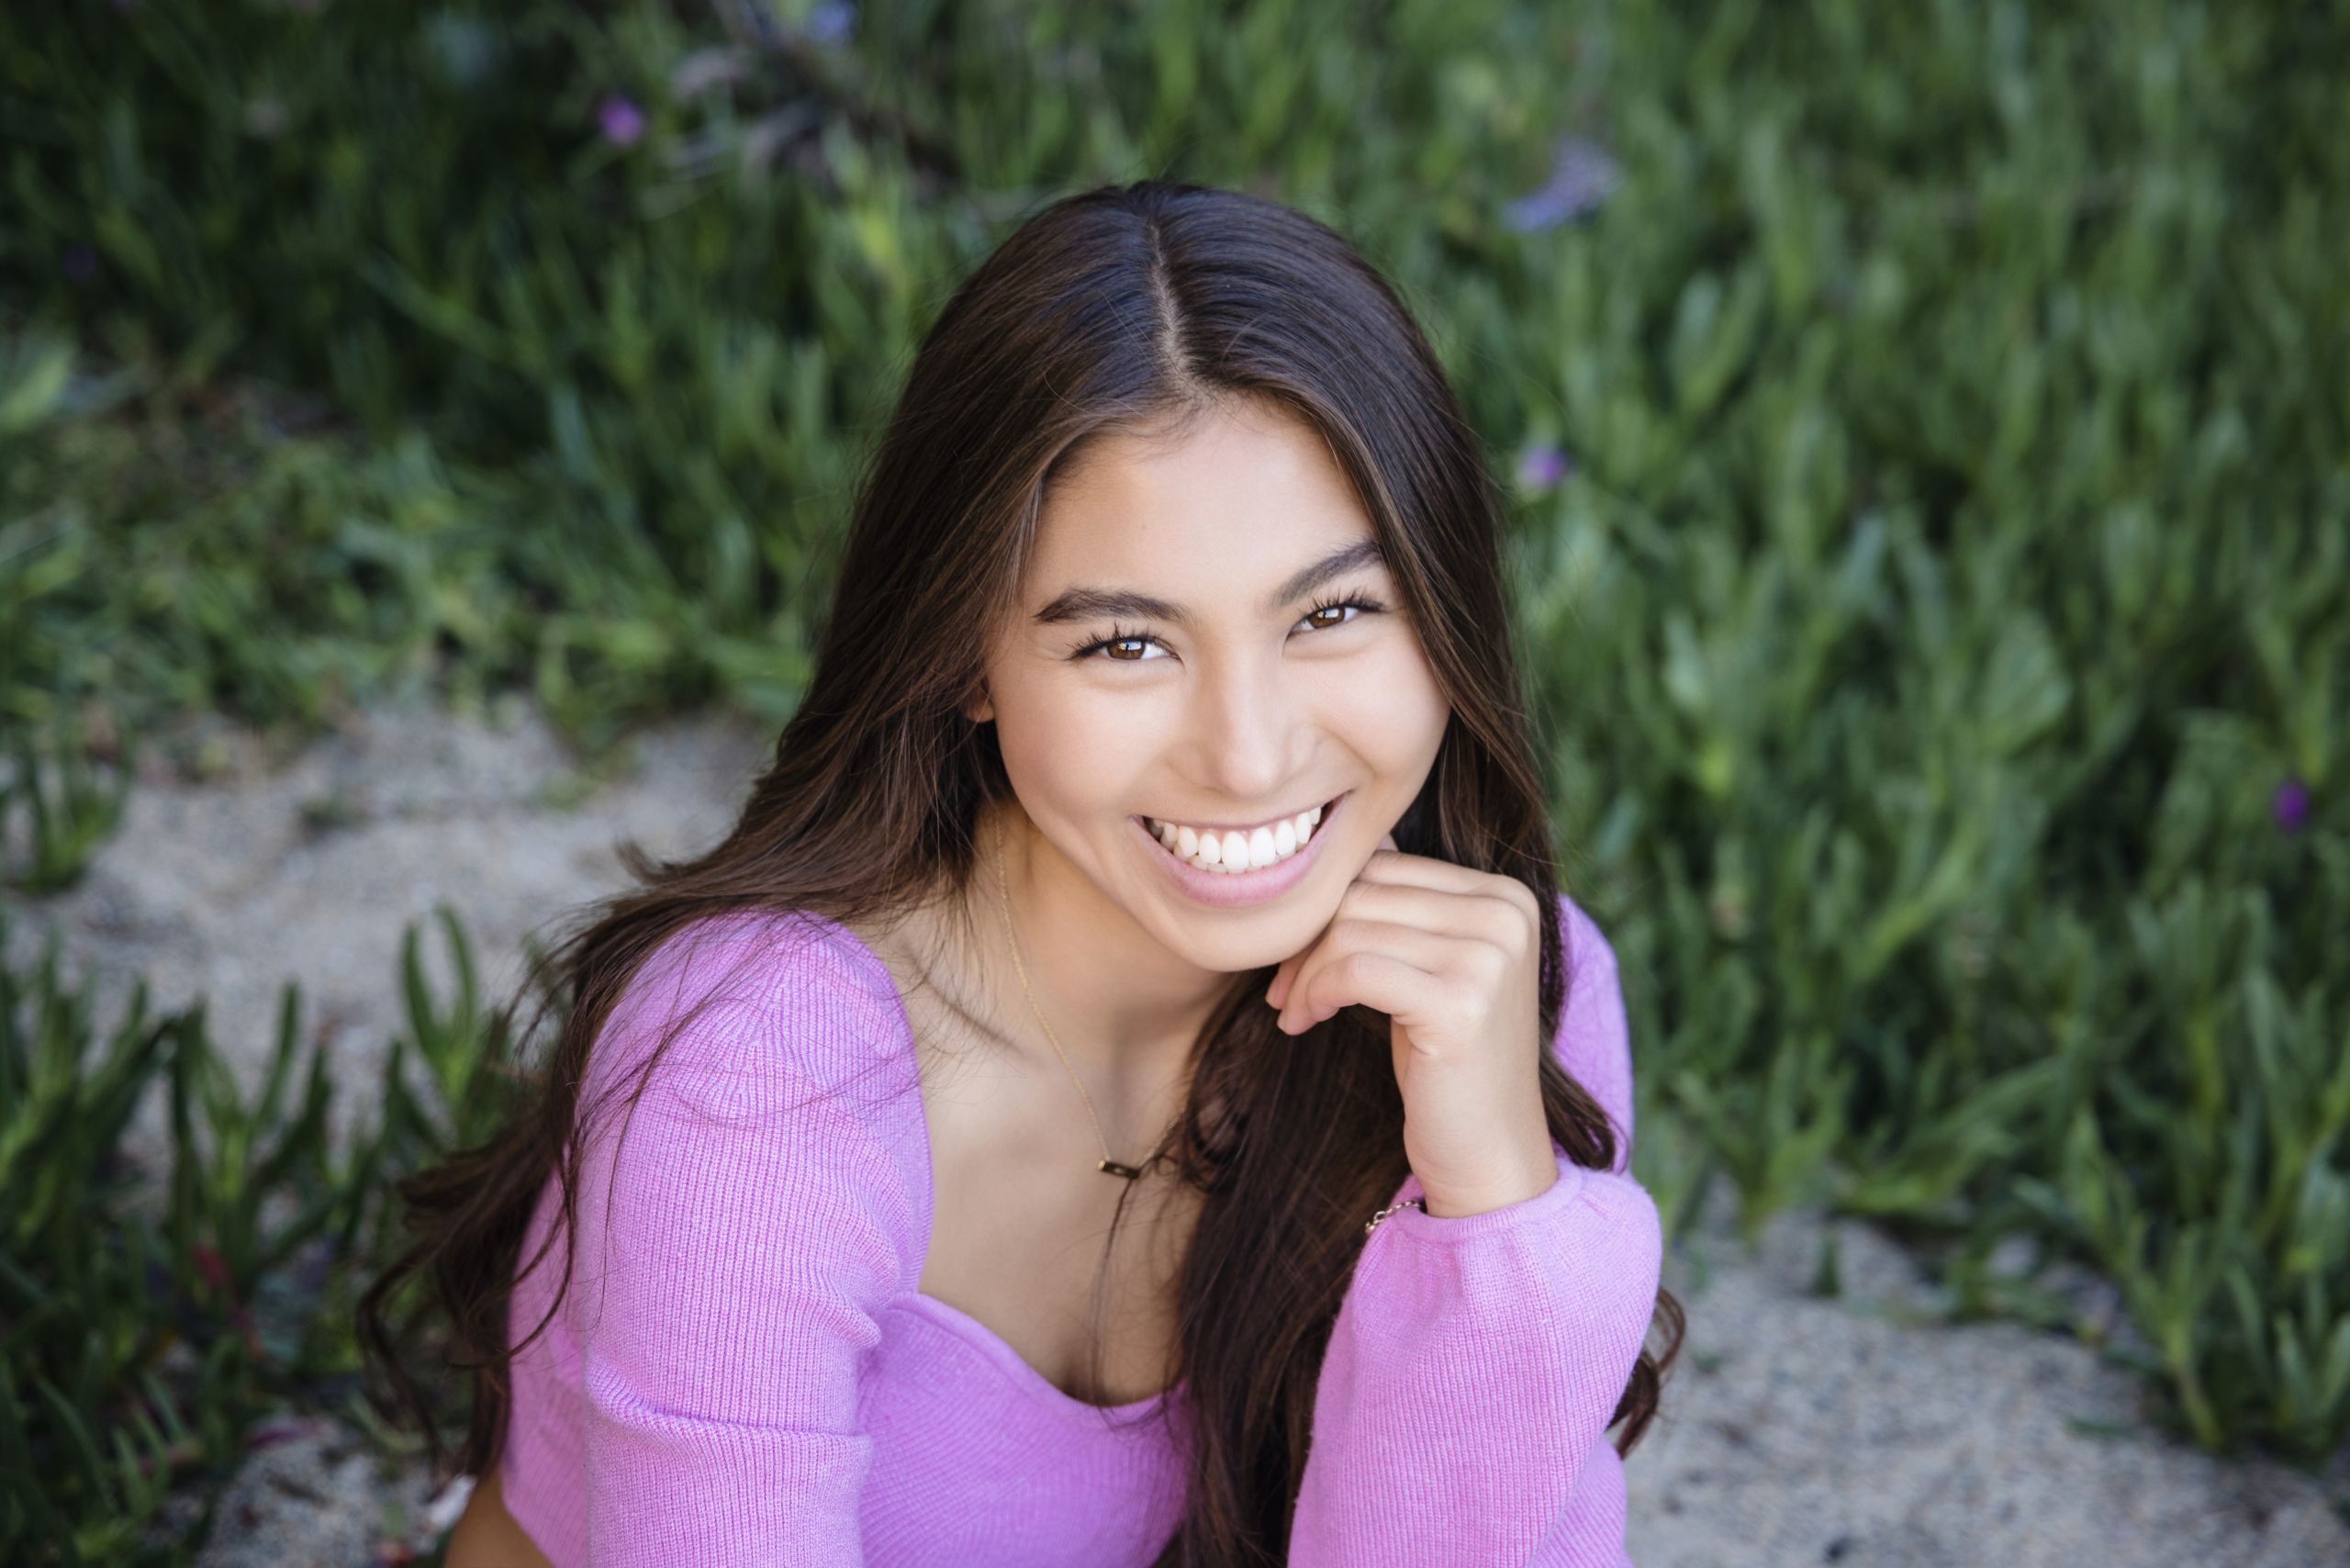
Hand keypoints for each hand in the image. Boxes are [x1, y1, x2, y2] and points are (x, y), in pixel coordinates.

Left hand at [1265, 844, 1556, 1217]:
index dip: (1326, 908)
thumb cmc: (1445, 1062)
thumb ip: (1399, 909)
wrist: (1489, 1153)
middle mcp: (1506, 914)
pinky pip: (1354, 970)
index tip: (1296, 959)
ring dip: (1303, 973)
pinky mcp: (1461, 1003)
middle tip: (1280, 989)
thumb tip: (1336, 850)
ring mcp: (1490, 957)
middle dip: (1307, 940)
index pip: (1385, 867)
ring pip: (1351, 929)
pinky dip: (1314, 992)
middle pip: (1363, 892)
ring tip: (1289, 1009)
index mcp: (1505, 896)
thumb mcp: (1428, 969)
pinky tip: (1302, 1022)